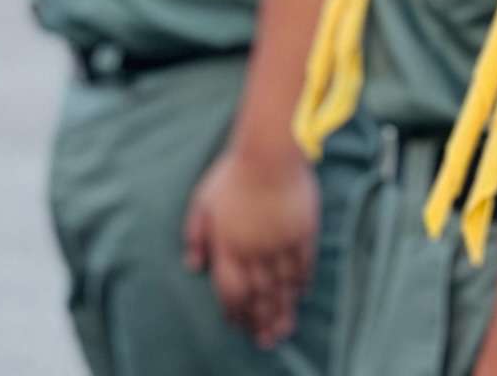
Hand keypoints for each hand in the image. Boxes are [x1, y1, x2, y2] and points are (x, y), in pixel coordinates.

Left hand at [182, 146, 319, 348]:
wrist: (270, 155)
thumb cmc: (232, 175)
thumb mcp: (201, 203)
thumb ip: (195, 236)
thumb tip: (192, 266)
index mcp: (228, 248)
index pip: (231, 291)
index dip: (235, 311)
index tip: (238, 325)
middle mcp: (255, 252)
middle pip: (259, 296)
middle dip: (261, 321)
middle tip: (266, 341)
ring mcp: (281, 244)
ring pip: (282, 286)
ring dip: (282, 309)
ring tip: (284, 328)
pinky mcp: (303, 232)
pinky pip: (303, 265)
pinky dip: (302, 282)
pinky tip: (301, 294)